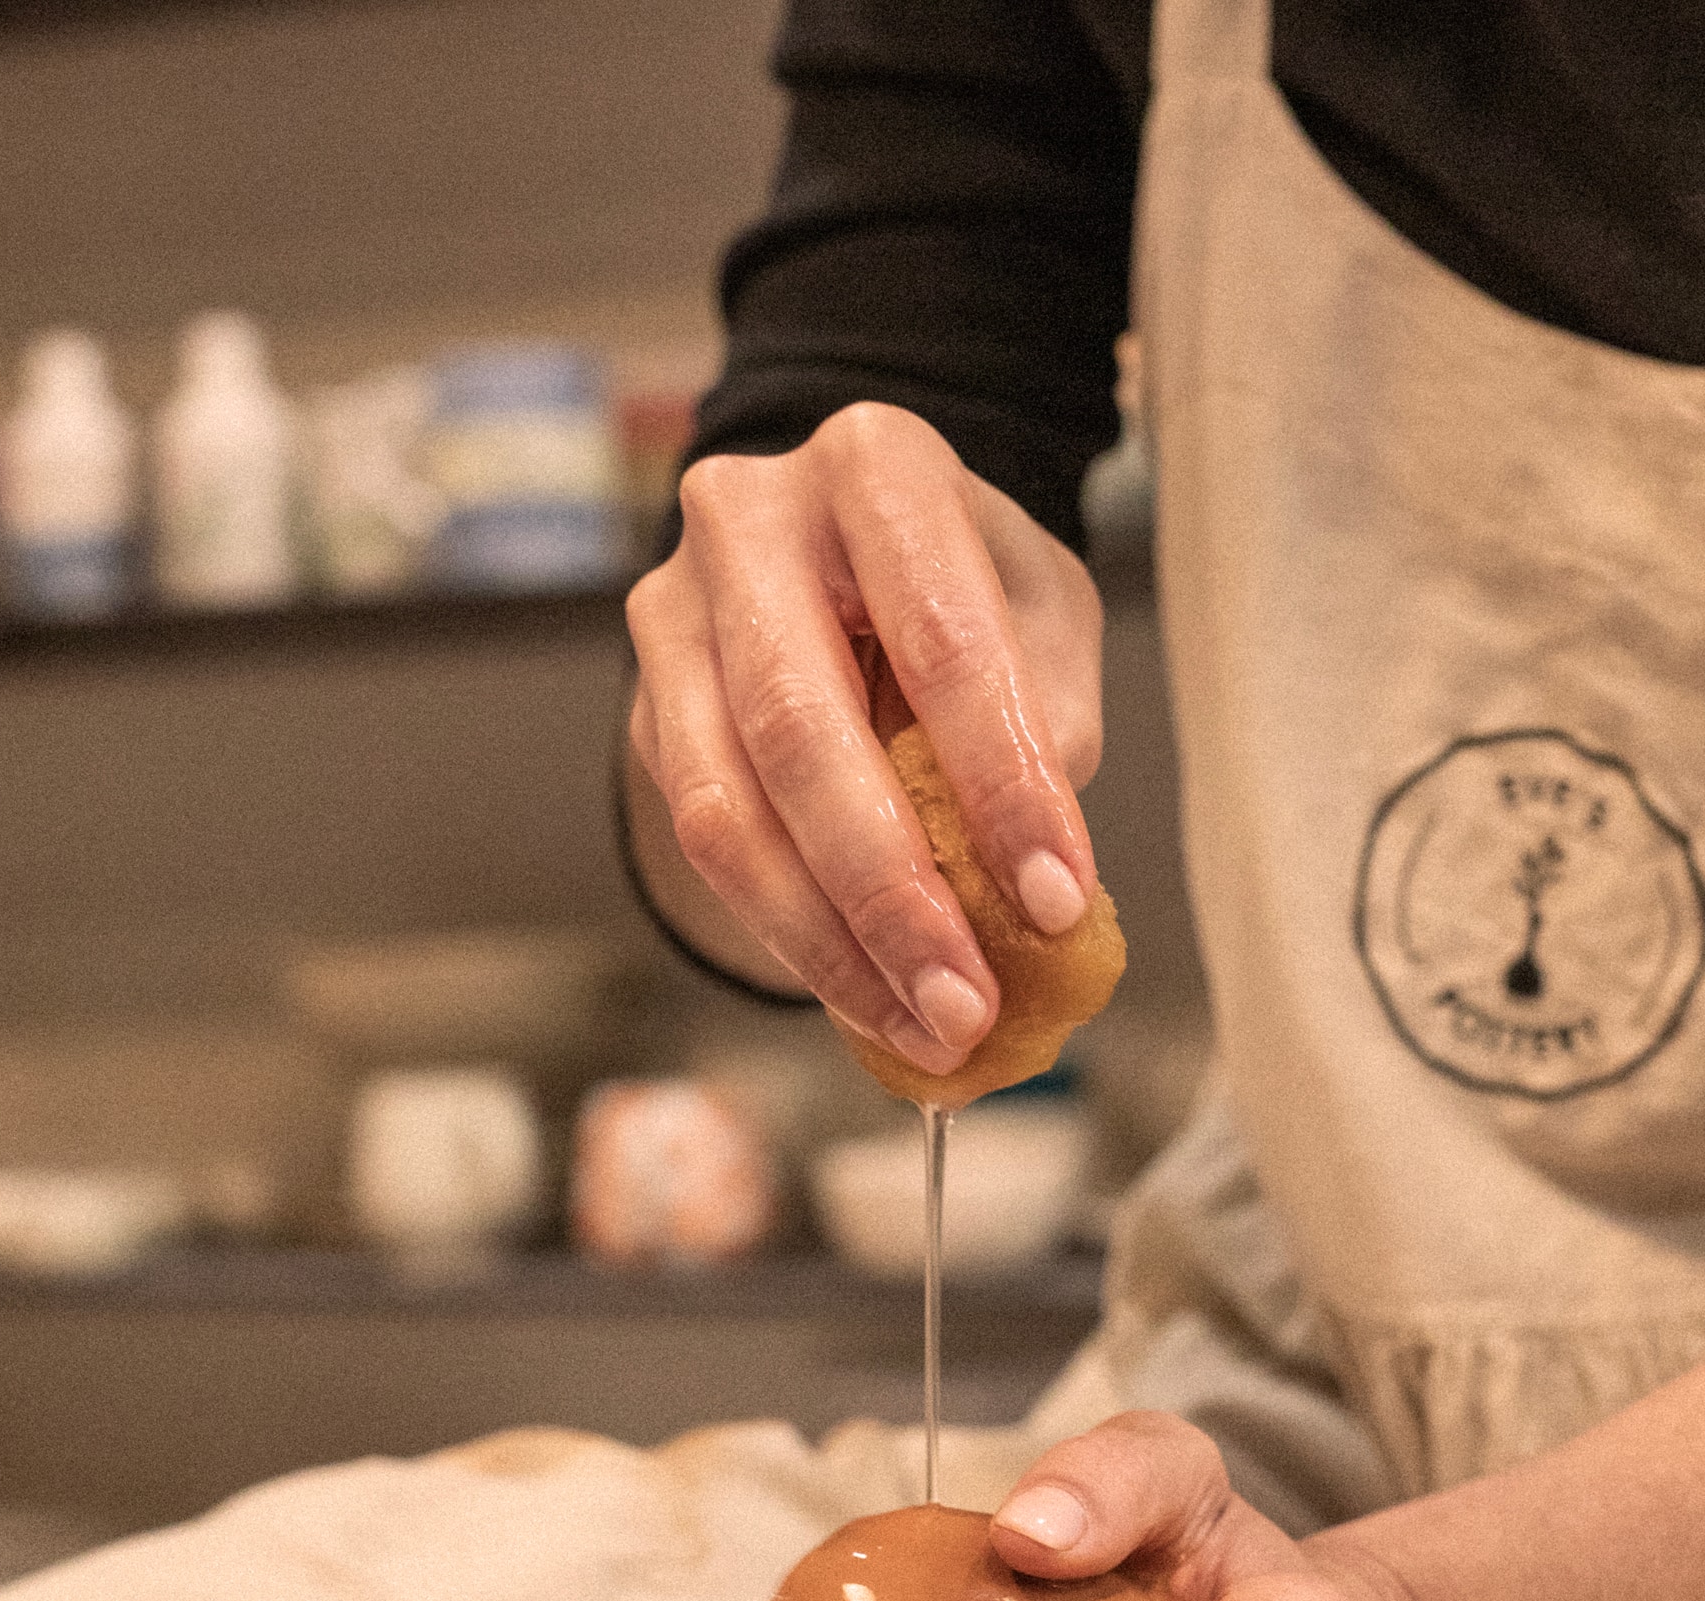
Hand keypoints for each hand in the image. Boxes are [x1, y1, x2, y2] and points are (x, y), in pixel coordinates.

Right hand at [625, 402, 1104, 1075]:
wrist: (852, 547)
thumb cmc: (967, 581)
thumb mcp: (1042, 613)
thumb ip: (1044, 722)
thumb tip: (1023, 890)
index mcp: (872, 465)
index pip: (940, 635)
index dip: (1001, 780)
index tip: (1058, 902)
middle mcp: (746, 521)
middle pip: (800, 728)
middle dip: (890, 893)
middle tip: (966, 1007)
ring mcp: (673, 613)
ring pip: (724, 809)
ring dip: (828, 945)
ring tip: (923, 1031)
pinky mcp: (647, 705)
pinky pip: (706, 841)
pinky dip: (789, 935)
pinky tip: (863, 993)